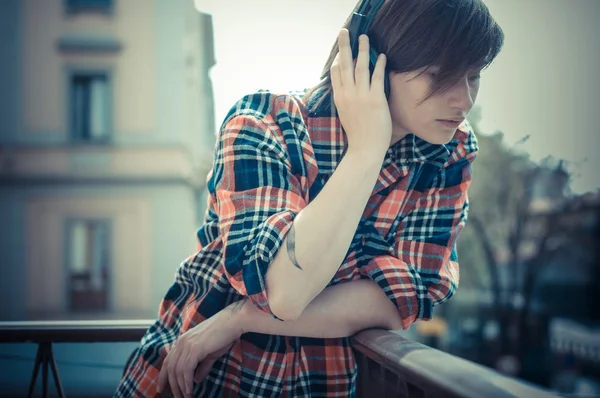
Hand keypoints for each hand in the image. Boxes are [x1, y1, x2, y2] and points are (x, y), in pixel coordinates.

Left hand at [156, 300, 245, 397]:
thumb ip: (202, 366)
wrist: (233, 321)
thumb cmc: (224, 335)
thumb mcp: (210, 353)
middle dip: (171, 385)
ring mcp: (187, 344)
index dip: (162, 376)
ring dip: (180, 387)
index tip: (160, 388)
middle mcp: (182, 342)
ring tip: (185, 397)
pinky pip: (186, 370)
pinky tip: (189, 390)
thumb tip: (196, 380)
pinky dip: (186, 382)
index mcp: (183, 341)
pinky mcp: (195, 348)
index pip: (168, 361)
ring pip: (177, 371)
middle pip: (170, 368)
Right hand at [330, 28, 391, 155]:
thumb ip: (346, 103)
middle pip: (344, 64)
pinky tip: (382, 55)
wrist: (364, 149)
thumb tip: (349, 95)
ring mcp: (361, 95)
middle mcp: (348, 94)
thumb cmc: (358, 136)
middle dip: (344, 46)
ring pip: (360, 66)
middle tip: (345, 32)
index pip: (335, 73)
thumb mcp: (345, 116)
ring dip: (363, 49)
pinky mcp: (375, 98)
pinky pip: (377, 76)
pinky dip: (379, 64)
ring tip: (365, 38)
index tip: (340, 51)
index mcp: (339, 98)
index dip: (337, 59)